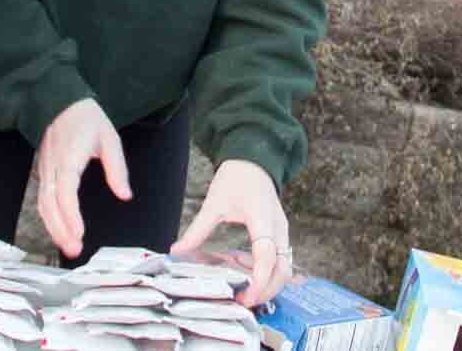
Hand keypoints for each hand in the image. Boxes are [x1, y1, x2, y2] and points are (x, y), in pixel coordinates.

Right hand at [35, 98, 131, 258]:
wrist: (59, 101)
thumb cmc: (85, 118)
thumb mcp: (109, 138)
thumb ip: (117, 168)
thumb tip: (125, 195)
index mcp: (69, 157)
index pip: (65, 191)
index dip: (70, 214)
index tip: (79, 233)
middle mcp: (52, 166)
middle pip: (49, 204)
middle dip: (60, 230)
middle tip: (75, 250)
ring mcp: (45, 170)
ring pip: (43, 205)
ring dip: (53, 228)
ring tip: (69, 248)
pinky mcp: (44, 173)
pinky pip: (43, 200)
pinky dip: (49, 219)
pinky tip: (60, 232)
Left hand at [171, 159, 291, 306]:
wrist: (253, 160)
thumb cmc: (236, 178)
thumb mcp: (213, 203)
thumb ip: (197, 229)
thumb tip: (176, 250)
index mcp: (263, 219)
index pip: (267, 256)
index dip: (259, 280)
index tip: (244, 295)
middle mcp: (279, 229)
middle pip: (283, 270)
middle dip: (267, 290)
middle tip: (243, 302)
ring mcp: (282, 232)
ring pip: (285, 268)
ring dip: (268, 284)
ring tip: (243, 292)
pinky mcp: (280, 234)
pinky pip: (280, 261)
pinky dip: (267, 273)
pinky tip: (244, 273)